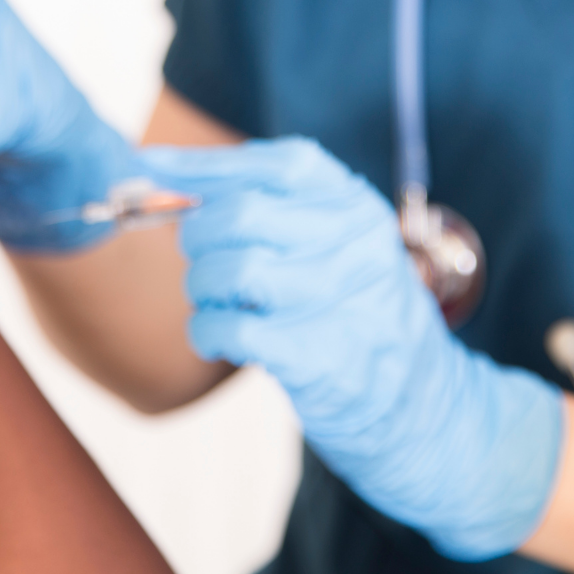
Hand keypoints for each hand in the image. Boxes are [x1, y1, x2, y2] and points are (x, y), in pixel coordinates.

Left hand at [142, 138, 564, 561]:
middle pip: (242, 215)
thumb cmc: (356, 319)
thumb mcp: (338, 248)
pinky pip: (230, 329)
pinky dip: (206, 331)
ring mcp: (341, 303)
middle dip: (198, 235)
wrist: (422, 409)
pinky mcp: (320, 360)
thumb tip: (168, 178)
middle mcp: (355, 246)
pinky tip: (220, 338)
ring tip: (216, 304)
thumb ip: (274, 210)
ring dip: (201, 289)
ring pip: (231, 270)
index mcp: (358, 209)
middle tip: (201, 259)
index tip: (151, 166)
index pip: (278, 164)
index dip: (208, 164)